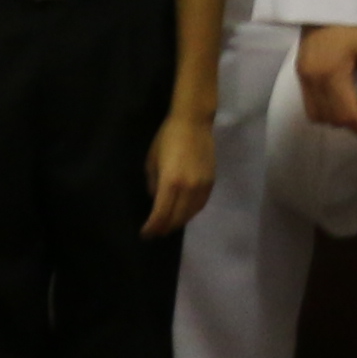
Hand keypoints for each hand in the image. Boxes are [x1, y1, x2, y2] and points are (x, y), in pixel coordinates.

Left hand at [144, 109, 218, 236]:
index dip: (152, 228)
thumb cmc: (167, 138)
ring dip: (178, 222)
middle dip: (164, 228)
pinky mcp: (210, 182)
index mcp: (170, 183)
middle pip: (176, 218)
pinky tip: (184, 213)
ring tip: (169, 226)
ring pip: (190, 214)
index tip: (145, 234)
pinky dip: (191, 213)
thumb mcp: (152, 161)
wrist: (193, 122)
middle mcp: (187, 188)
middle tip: (156, 233)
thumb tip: (157, 199)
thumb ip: (153, 184)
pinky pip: (200, 205)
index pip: (161, 214)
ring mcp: (201, 186)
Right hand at [299, 25, 356, 142]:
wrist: (328, 1)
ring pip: (317, 115)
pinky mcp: (300, 72)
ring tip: (356, 111)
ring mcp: (302, 77)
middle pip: (330, 119)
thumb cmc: (355, 24)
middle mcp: (312, 80)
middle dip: (351, 125)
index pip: (346, 114)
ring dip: (337, 119)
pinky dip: (326, 109)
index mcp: (331, 74)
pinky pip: (310, 103)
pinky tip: (341, 100)